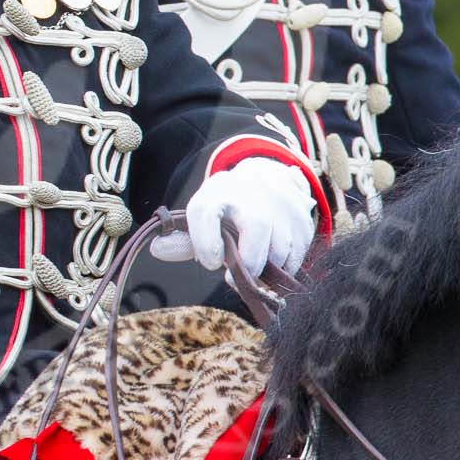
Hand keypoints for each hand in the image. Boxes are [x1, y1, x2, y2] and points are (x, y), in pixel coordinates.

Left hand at [151, 156, 316, 275]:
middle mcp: (252, 196)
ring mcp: (281, 206)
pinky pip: (297, 255)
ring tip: (254, 270)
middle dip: (248, 263)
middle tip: (235, 280)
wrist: (266, 179)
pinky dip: (285, 267)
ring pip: (281, 247)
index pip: (208, 212)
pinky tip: (272, 264)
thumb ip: (181, 238)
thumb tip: (157, 250)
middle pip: (257, 228)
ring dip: (268, 269)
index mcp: (218, 193)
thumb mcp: (203, 214)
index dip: (206, 243)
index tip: (209, 261)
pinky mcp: (302, 220)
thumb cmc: (227, 206)